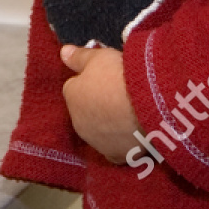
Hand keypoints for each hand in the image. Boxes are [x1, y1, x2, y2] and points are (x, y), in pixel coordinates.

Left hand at [60, 44, 140, 164]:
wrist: (145, 105)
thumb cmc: (118, 76)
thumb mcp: (98, 57)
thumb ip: (79, 56)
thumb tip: (62, 53)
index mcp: (71, 97)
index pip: (75, 87)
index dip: (93, 82)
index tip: (109, 78)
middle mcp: (78, 123)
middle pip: (87, 111)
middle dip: (100, 104)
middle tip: (122, 94)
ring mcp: (97, 142)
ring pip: (100, 131)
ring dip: (110, 124)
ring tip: (132, 113)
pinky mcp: (116, 156)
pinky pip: (115, 149)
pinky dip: (122, 143)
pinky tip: (134, 135)